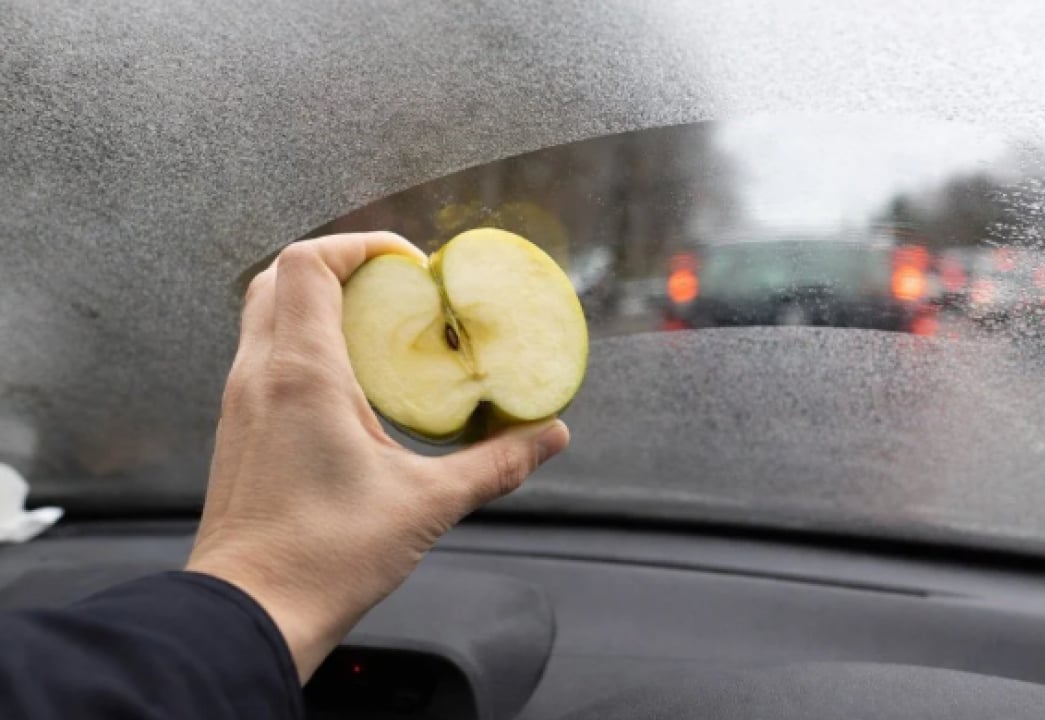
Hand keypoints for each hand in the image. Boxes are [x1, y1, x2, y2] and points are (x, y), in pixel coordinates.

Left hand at [186, 232, 569, 681]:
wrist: (251, 613)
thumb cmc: (323, 558)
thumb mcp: (428, 503)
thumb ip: (496, 462)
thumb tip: (549, 435)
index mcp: (302, 373)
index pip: (311, 262)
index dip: (361, 245)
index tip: (410, 263)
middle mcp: (260, 374)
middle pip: (282, 275)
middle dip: (343, 267)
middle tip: (398, 291)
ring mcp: (243, 401)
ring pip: (268, 313)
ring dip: (321, 304)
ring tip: (382, 332)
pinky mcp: (241, 428)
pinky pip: (267, 355)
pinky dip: (306, 343)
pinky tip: (355, 385)